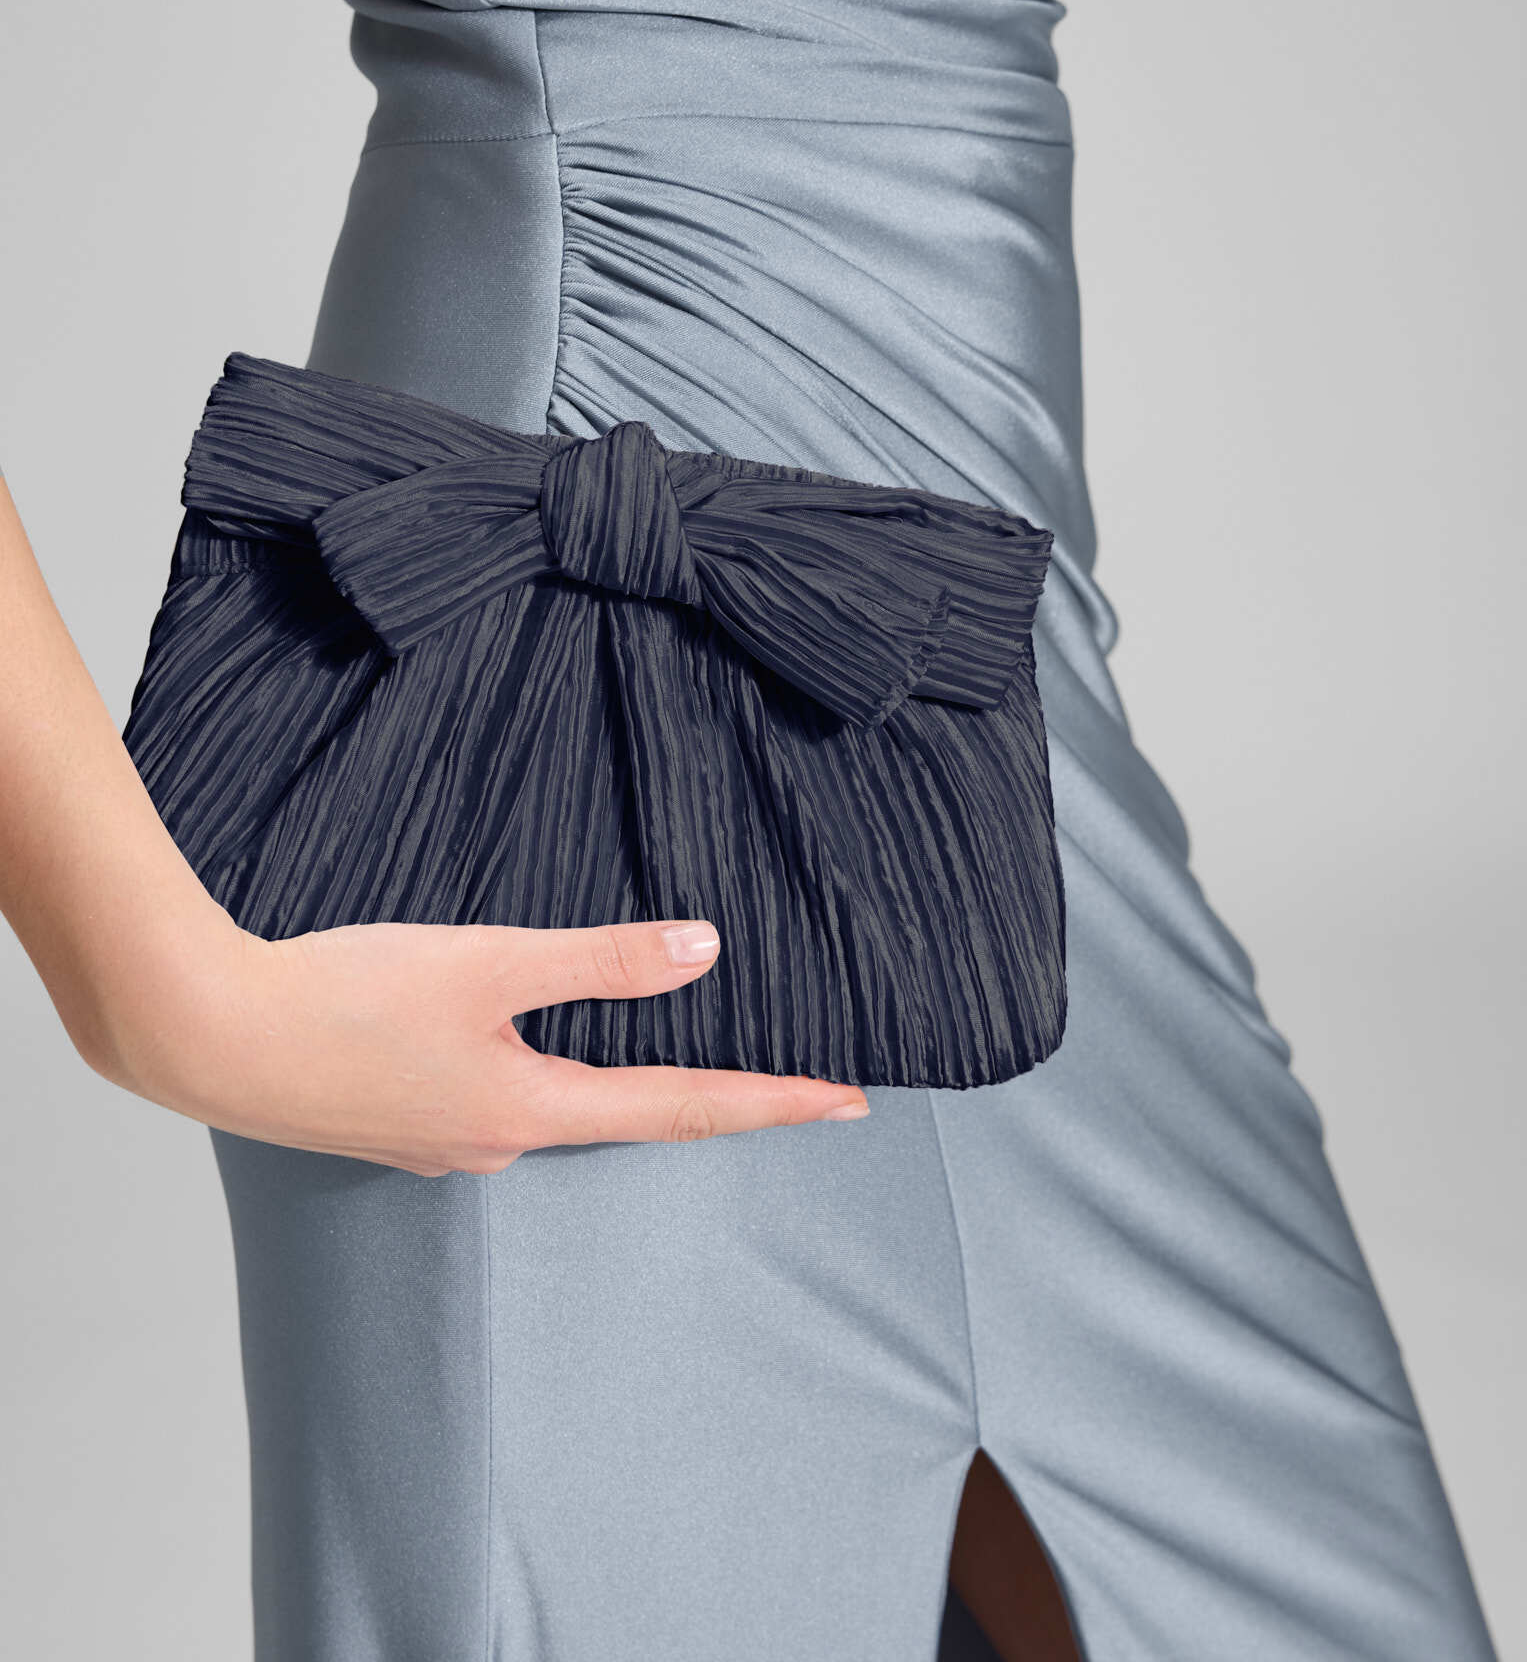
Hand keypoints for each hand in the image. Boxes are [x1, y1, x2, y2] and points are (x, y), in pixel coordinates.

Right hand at [107, 907, 870, 1172]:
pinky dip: (537, 1069)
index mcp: (532, 1110)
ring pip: (556, 1103)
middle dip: (703, 1092)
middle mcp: (500, 1144)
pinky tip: (523, 1041)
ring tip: (660, 1047)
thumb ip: (600, 960)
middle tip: (784, 1073)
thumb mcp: (489, 962)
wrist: (209, 1035)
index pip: (685, 1108)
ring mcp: (446, 1142)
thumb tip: (706, 950)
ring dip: (613, 1078)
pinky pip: (496, 1096)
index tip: (852, 1102)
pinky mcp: (401, 1121)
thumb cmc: (343, 996)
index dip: (774, 1101)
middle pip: (628, 1116)